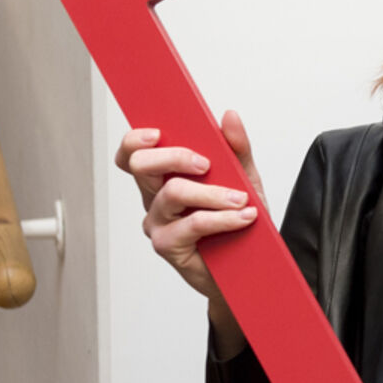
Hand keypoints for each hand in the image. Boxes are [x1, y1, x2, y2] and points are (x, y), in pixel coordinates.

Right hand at [114, 109, 264, 302]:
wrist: (250, 267)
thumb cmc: (240, 222)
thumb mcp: (245, 180)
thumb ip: (237, 149)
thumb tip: (228, 116)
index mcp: (164, 177)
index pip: (133, 153)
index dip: (136, 140)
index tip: (159, 133)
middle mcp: (154, 198)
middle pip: (141, 165)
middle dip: (175, 157)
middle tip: (207, 164)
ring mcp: (158, 222)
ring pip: (172, 193)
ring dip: (212, 194)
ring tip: (241, 200)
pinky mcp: (167, 246)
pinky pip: (191, 224)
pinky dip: (221, 219)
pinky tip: (243, 218)